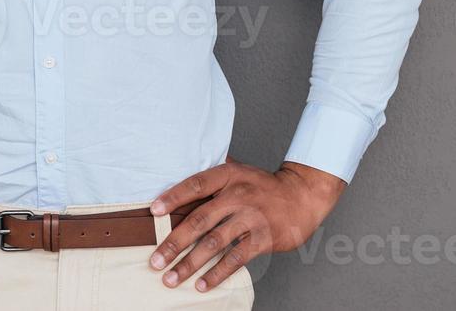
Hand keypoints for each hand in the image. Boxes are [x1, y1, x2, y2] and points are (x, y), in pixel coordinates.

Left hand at [147, 158, 345, 290]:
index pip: (195, 185)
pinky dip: (217, 273)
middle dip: (174, 243)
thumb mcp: (238, 171)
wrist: (302, 196)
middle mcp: (238, 195)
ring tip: (172, 279)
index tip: (153, 212)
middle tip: (156, 261)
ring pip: (214, 243)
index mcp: (228, 175)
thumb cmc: (262, 185)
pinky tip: (202, 284)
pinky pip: (236, 258)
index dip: (173, 197)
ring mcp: (251, 217)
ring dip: (190, 263)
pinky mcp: (263, 238)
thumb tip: (179, 172)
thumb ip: (213, 175)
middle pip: (199, 220)